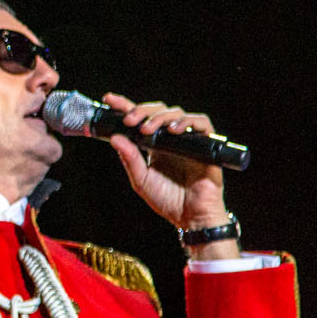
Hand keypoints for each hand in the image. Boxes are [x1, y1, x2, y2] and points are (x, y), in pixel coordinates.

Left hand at [100, 93, 230, 234]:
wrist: (192, 218)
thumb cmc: (168, 201)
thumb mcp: (141, 180)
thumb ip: (129, 159)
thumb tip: (114, 138)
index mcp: (155, 145)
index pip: (140, 118)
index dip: (126, 106)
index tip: (109, 99)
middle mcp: (171, 139)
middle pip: (158, 110)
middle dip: (142, 111)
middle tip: (130, 120)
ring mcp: (188, 140)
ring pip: (177, 113)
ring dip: (160, 117)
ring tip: (148, 128)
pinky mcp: (206, 145)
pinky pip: (201, 123)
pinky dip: (188, 121)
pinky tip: (174, 130)